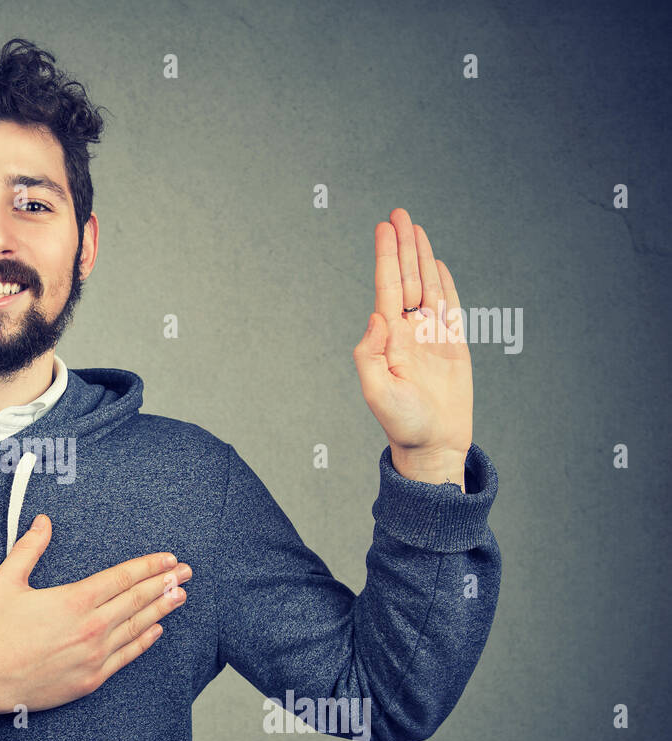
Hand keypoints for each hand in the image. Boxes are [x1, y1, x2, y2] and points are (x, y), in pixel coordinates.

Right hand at [0, 513, 190, 720]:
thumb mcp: (6, 581)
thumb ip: (28, 549)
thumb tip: (43, 522)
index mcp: (75, 600)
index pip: (123, 577)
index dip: (149, 565)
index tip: (167, 558)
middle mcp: (92, 626)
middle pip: (138, 599)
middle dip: (165, 583)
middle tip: (186, 572)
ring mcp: (95, 654)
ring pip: (138, 626)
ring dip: (162, 609)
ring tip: (180, 596)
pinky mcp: (92, 678)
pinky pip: (127, 656)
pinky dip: (145, 641)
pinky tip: (157, 630)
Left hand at [353, 208, 472, 486]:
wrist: (432, 445)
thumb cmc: (402, 424)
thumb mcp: (377, 392)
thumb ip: (370, 354)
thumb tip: (377, 316)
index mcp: (390, 338)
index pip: (388, 287)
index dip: (387, 256)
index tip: (384, 227)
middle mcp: (408, 331)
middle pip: (407, 277)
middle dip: (402, 245)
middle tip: (399, 213)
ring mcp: (431, 336)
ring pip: (427, 285)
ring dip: (421, 256)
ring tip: (415, 228)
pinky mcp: (453, 345)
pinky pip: (449, 306)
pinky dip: (444, 283)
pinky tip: (436, 264)